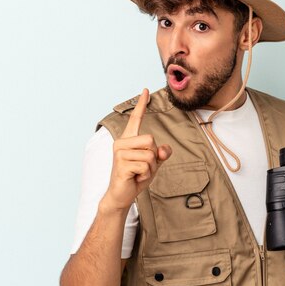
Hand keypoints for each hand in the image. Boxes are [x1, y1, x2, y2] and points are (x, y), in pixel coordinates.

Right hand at [105, 89, 171, 208]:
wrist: (122, 195)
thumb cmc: (136, 176)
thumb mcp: (153, 163)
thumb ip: (161, 154)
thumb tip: (164, 150)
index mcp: (129, 139)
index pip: (136, 118)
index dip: (141, 105)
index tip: (145, 90)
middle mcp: (121, 143)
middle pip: (151, 140)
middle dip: (153, 156)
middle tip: (142, 167)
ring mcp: (120, 153)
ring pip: (150, 155)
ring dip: (150, 168)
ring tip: (138, 173)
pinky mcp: (121, 165)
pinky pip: (145, 166)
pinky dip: (146, 175)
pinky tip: (135, 178)